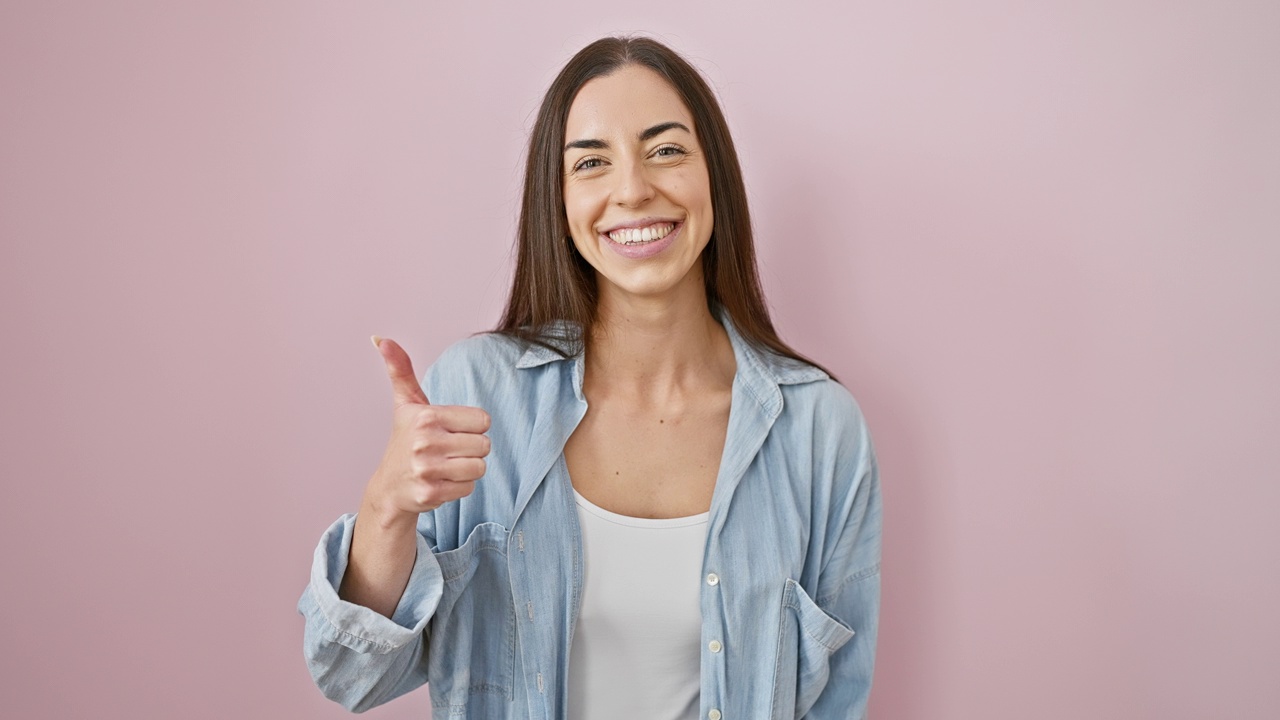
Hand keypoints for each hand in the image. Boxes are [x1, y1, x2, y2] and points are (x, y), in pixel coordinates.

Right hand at [364, 336, 490, 525]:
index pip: (483, 420)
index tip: (452, 430)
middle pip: (484, 445)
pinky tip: (441, 481)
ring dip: (467, 468)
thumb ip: (401, 370)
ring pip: (479, 467)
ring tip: (446, 465)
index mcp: (427, 417)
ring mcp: (427, 470)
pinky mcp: (431, 494)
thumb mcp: (405, 404)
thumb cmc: (405, 440)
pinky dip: (460, 487)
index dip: (472, 426)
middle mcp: (426, 443)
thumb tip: (381, 339)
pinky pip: (469, 488)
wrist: (389, 487)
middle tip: (448, 450)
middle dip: (471, 449)